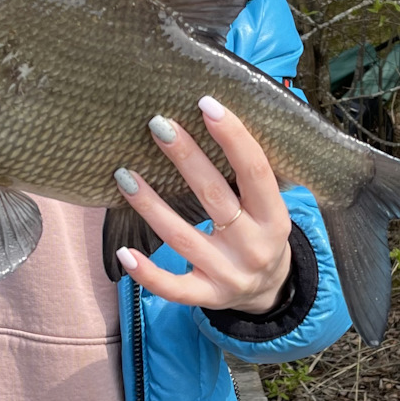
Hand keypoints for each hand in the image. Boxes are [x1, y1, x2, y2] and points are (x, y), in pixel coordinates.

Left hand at [113, 96, 292, 313]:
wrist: (270, 291)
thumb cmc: (262, 232)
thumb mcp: (270, 204)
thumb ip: (251, 171)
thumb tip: (215, 112)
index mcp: (274, 217)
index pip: (255, 171)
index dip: (233, 137)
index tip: (206, 104)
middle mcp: (253, 246)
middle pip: (214, 196)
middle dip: (186, 158)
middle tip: (158, 124)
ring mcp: (228, 274)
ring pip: (183, 236)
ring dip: (151, 204)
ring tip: (124, 174)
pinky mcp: (207, 296)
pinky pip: (174, 288)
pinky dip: (147, 273)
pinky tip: (125, 253)